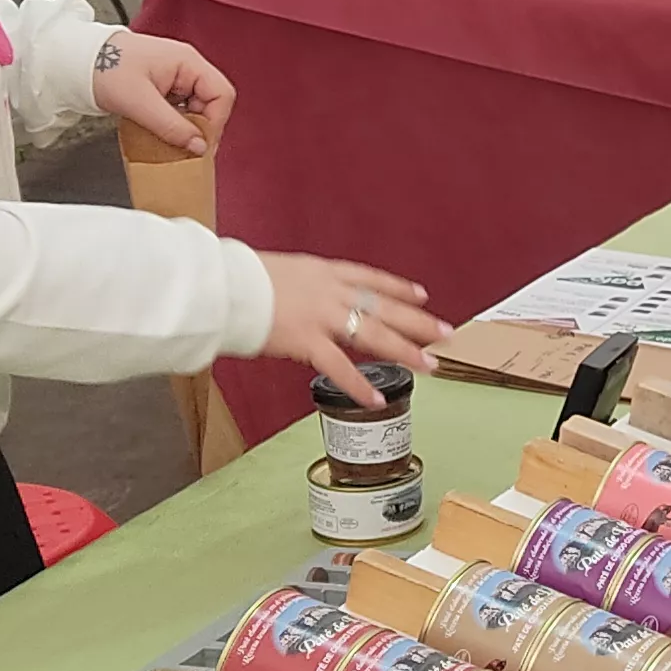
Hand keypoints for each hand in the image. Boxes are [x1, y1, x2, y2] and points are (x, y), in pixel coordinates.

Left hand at [93, 28, 234, 156]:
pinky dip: (172, 123)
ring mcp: (174, 77)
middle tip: (183, 145)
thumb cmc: (105, 68)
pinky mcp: (162, 87)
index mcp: (187, 62)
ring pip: (195, 109)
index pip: (221, 94)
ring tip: (166, 138)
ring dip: (184, 127)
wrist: (76, 60)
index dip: (215, 122)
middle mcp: (185, 67)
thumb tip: (199, 147)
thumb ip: (171, 126)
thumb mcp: (140, 102)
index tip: (199, 144)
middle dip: (199, 127)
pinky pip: (179, 109)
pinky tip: (158, 131)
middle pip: (211, 103)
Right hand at [258, 256, 446, 402]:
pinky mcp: (307, 340)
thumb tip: (298, 297)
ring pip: (374, 334)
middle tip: (446, 332)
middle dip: (418, 321)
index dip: (399, 288)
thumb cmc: (240, 278)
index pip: (371, 278)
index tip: (421, 295)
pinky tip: (377, 399)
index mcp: (322, 272)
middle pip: (385, 307)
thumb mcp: (278, 271)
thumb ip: (298, 287)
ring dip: (405, 351)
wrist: (224, 285)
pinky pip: (340, 367)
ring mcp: (322, 316)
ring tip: (430, 365)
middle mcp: (330, 291)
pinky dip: (359, 385)